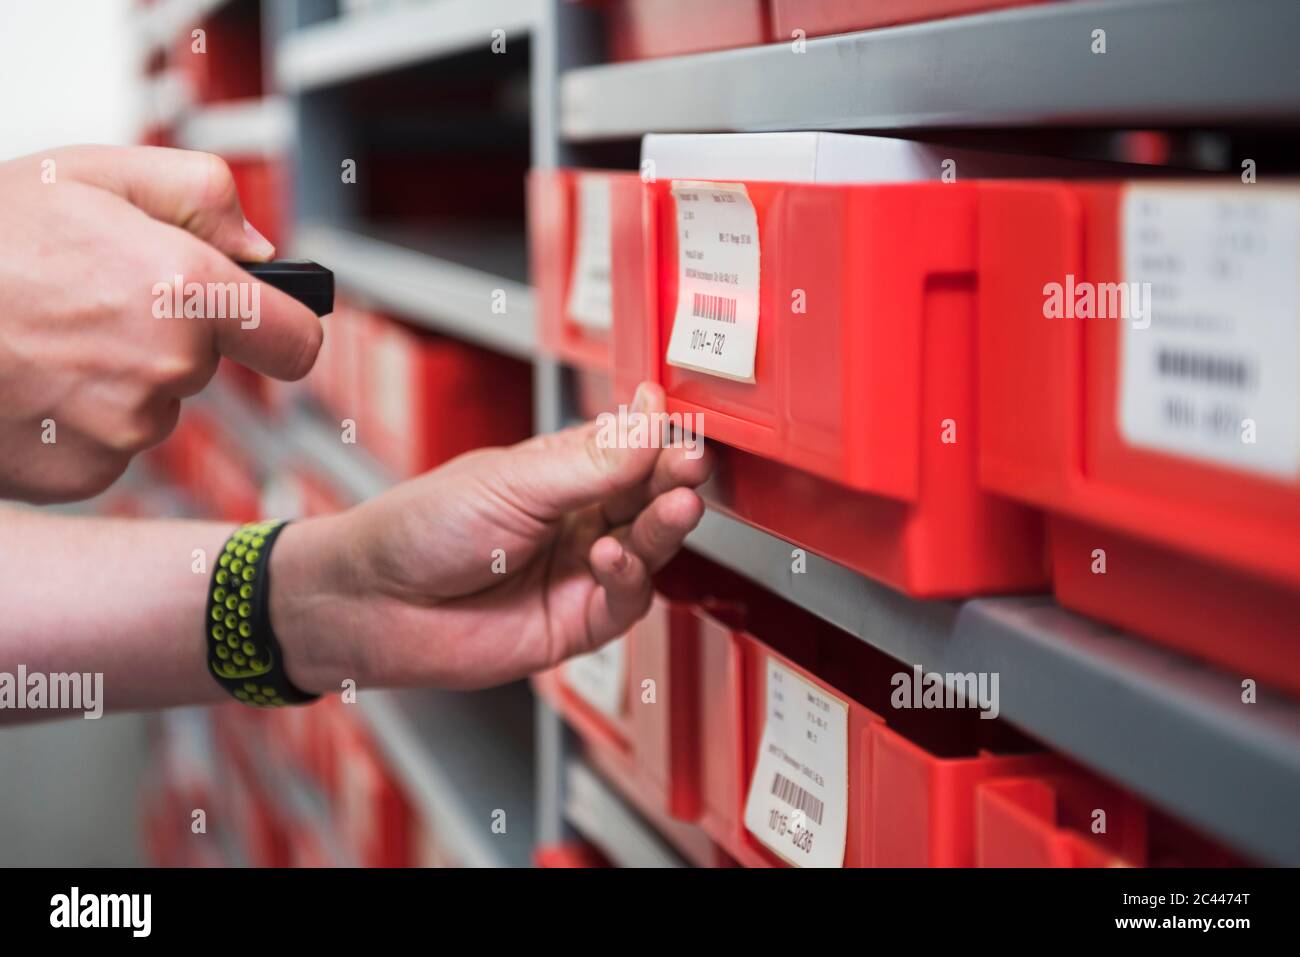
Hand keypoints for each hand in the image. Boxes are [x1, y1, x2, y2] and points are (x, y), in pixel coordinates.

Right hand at [0, 145, 322, 502]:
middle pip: (206, 367)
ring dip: (118, 380)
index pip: (297, 342)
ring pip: (154, 407)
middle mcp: (166, 368)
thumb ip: (199, 197)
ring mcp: (125, 429)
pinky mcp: (85, 474)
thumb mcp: (92, 173)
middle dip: (168, 336)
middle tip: (93, 303)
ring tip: (47, 339)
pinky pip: (109, 447)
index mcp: (185, 290)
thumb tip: (260, 253)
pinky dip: (79, 422)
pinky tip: (30, 384)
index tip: (269, 327)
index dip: (286, 331)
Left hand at [272, 383, 710, 690]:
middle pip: (649, 497)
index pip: (630, 449)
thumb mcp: (510, 481)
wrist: (372, 603)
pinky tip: (609, 556)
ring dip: (664, 526)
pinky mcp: (577, 622)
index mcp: (562, 471)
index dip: (659, 438)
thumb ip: (588, 461)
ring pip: (648, 548)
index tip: (683, 425)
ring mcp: (581, 572)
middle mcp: (579, 519)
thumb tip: (650, 420)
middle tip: (692, 466)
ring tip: (675, 506)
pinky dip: (627, 577)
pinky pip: (625, 601)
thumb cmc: (420, 529)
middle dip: (673, 480)